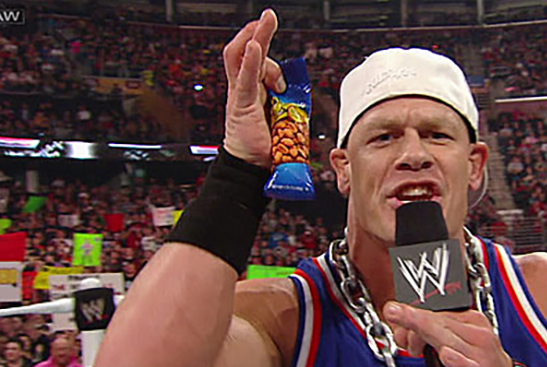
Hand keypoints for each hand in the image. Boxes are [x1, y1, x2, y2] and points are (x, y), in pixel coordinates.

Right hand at [222, 9, 285, 166]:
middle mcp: (244, 90)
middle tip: (269, 17)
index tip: (272, 32)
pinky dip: (250, 60)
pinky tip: (255, 44)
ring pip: (242, 58)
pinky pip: (244, 78)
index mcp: (254, 93)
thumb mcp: (285, 123)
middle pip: (247, 53)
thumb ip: (292, 110)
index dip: (264, 47)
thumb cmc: (266, 150)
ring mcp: (240, 95)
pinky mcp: (240, 104)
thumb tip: (306, 108)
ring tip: (264, 22)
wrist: (251, 169)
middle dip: (260, 33)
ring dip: (255, 38)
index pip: (258, 62)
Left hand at [383, 302, 512, 366]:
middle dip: (413, 320)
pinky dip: (456, 361)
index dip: (413, 314)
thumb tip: (403, 330)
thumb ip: (431, 335)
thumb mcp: (455, 345)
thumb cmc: (477, 366)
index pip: (438, 312)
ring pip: (448, 341)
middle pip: (439, 323)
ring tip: (408, 336)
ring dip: (425, 336)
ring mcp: (480, 356)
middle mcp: (477, 334)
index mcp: (471, 321)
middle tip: (392, 312)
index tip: (394, 313)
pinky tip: (446, 356)